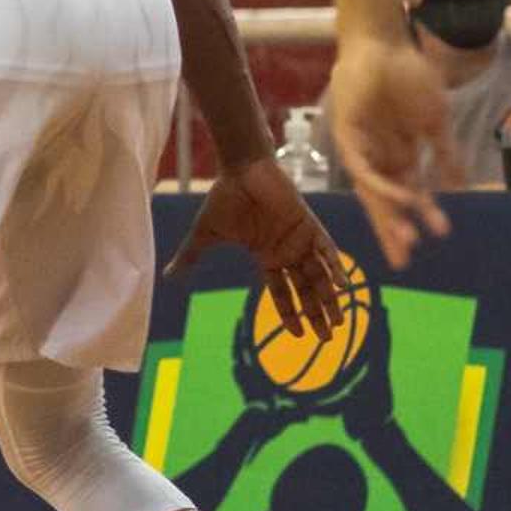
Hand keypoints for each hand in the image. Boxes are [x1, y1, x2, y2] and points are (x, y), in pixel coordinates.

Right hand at [165, 157, 345, 341]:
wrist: (241, 170)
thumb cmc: (224, 198)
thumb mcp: (205, 235)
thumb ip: (190, 257)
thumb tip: (167, 276)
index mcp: (266, 256)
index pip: (281, 292)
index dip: (290, 314)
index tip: (298, 336)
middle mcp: (287, 251)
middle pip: (305, 290)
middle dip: (316, 314)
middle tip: (326, 340)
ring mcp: (300, 239)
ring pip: (319, 275)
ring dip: (330, 298)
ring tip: (338, 322)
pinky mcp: (309, 225)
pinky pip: (327, 250)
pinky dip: (335, 267)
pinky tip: (343, 286)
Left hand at [327, 38, 461, 267]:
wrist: (387, 46)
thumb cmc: (411, 79)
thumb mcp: (436, 123)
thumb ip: (445, 155)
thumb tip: (459, 186)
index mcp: (398, 156)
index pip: (405, 195)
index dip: (416, 217)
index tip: (435, 239)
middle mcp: (379, 157)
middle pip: (384, 202)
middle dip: (395, 230)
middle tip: (404, 261)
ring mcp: (362, 148)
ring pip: (372, 192)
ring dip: (388, 216)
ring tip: (405, 240)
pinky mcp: (347, 136)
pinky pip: (365, 169)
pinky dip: (383, 185)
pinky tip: (402, 199)